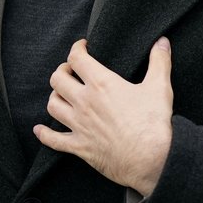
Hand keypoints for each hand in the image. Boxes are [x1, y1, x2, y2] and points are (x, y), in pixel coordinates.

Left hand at [34, 37, 173, 196]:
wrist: (150, 160)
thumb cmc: (154, 124)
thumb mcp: (159, 88)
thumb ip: (159, 61)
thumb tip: (162, 42)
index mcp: (101, 84)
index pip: (77, 58)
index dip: (77, 49)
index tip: (82, 47)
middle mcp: (84, 102)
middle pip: (58, 79)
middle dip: (62, 71)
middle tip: (71, 71)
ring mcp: (79, 125)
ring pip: (53, 105)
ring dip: (55, 96)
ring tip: (62, 94)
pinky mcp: (79, 146)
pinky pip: (53, 140)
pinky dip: (44, 134)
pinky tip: (39, 130)